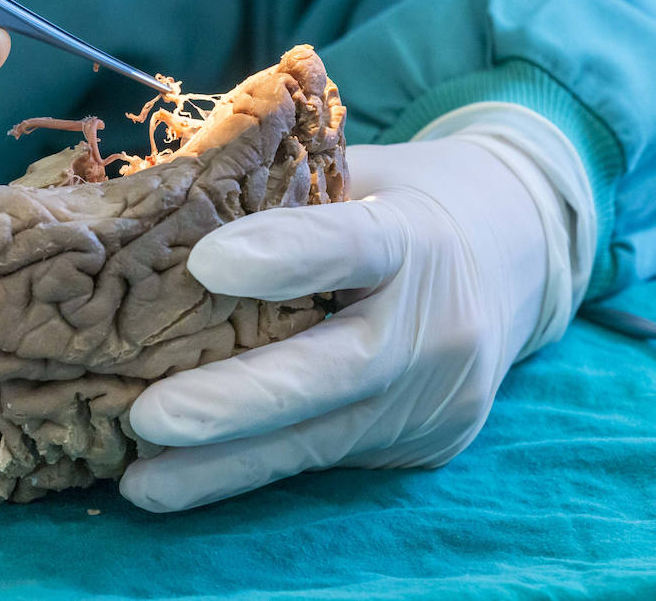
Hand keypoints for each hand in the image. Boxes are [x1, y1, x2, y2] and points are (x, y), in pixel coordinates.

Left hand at [120, 113, 591, 512]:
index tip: (204, 264)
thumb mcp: (357, 173)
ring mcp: (434, 398)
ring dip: (220, 465)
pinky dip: (247, 468)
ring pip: (317, 439)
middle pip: (331, 372)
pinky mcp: (422, 445)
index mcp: (417, 237)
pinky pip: (323, 457)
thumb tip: (157, 203)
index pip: (350, 245)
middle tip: (149, 416)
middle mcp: (436, 327)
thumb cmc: (397, 199)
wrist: (515, 255)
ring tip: (140, 483)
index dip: (281, 256)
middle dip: (235, 402)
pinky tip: (177, 481)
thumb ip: (280, 190)